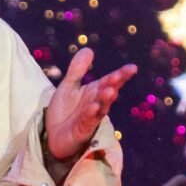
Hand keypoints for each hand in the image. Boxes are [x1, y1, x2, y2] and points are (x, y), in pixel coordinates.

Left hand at [44, 47, 136, 167]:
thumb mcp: (68, 86)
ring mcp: (91, 118)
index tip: (132, 67)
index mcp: (94, 92)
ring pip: (101, 107)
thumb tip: (89, 49)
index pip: (109, 81)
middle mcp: (96, 103)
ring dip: (106, 100)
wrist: (53, 136)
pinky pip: (88, 121)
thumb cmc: (64, 112)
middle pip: (107, 92)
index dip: (121, 74)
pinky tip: (94, 107)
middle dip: (113, 84)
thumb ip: (78, 69)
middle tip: (119, 76)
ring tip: (110, 91)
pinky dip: (91, 114)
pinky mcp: (82, 130)